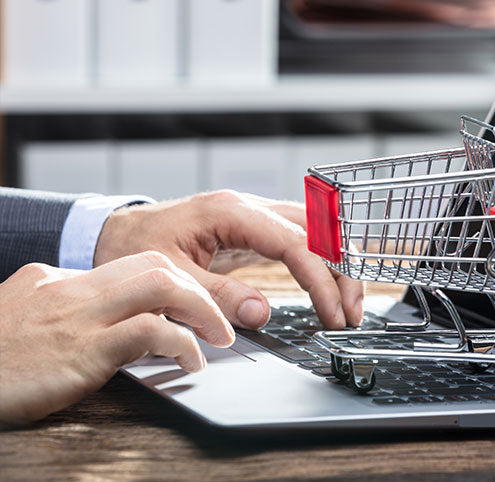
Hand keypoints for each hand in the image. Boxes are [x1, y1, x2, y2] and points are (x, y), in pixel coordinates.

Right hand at [0, 253, 233, 423]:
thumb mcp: (20, 319)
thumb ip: (57, 308)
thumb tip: (99, 318)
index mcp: (53, 278)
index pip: (130, 265)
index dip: (171, 285)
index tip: (191, 307)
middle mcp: (68, 287)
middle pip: (153, 264)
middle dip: (196, 289)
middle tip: (218, 320)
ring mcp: (77, 316)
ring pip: (161, 284)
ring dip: (200, 310)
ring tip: (217, 337)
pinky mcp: (83, 350)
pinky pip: (151, 331)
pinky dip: (182, 343)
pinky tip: (191, 362)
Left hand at [94, 191, 364, 329]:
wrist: (115, 232)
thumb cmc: (135, 248)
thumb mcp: (170, 276)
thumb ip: (216, 296)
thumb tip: (262, 314)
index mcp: (231, 211)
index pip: (296, 243)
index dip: (320, 281)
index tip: (332, 316)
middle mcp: (251, 206)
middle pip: (319, 232)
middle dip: (343, 273)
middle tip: (351, 316)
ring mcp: (257, 214)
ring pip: (318, 232)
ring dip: (339, 266)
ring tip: (349, 307)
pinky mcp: (258, 228)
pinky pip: (304, 239)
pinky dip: (324, 262)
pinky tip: (332, 287)